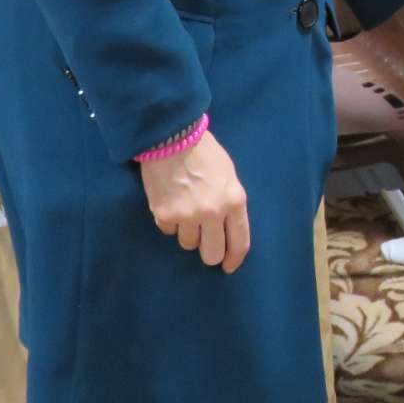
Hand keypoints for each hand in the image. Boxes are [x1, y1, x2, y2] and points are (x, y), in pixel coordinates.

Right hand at [140, 131, 249, 273]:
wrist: (171, 136)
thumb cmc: (204, 152)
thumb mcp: (228, 175)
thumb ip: (230, 202)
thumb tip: (227, 228)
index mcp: (234, 201)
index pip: (239, 242)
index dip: (234, 259)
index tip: (228, 266)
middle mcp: (212, 213)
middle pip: (212, 254)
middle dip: (209, 252)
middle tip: (204, 243)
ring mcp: (187, 216)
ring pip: (188, 244)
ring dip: (187, 232)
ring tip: (185, 210)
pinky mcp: (164, 215)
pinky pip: (168, 231)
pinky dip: (170, 221)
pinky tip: (170, 201)